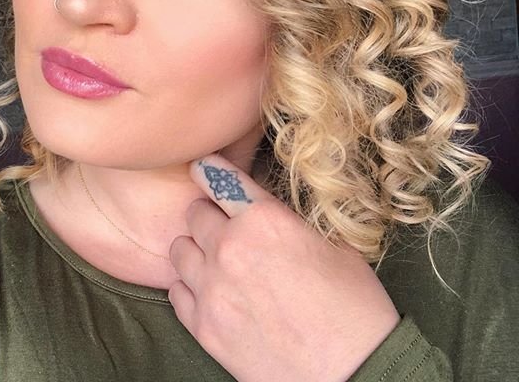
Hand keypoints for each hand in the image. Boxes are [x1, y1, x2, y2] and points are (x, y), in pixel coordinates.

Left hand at [168, 153, 400, 381]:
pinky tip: (211, 292)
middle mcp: (230, 246)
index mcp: (265, 218)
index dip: (208, 169)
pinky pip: (176, 291)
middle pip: (194, 212)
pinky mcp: (203, 327)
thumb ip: (287, 221)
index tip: (204, 168)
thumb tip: (264, 212)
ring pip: (179, 249)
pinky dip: (190, 287)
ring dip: (196, 250)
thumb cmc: (352, 308)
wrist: (351, 374)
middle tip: (226, 228)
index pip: (216, 176)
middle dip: (209, 215)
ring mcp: (212, 288)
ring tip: (217, 261)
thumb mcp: (332, 245)